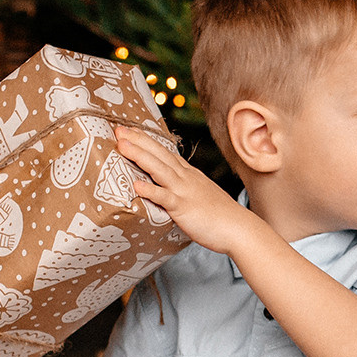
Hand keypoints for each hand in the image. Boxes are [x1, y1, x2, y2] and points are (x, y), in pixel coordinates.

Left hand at [113, 124, 257, 253]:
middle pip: (159, 155)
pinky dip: (151, 190)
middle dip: (138, 141)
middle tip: (118, 129)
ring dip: (140, 156)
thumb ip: (185, 188)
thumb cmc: (220, 215)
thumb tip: (170, 189)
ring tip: (122, 145)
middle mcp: (185, 178)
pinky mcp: (184, 208)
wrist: (238, 228)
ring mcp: (184, 192)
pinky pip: (165, 198)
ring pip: (159, 169)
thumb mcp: (201, 194)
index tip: (130, 130)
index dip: (146, 141)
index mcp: (188, 174)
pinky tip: (137, 185)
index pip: (164, 152)